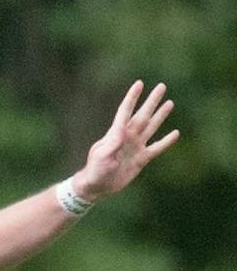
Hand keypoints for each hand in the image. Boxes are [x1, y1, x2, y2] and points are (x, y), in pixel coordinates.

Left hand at [75, 81, 178, 201]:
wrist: (97, 187)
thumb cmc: (95, 170)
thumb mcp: (102, 155)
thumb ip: (113, 142)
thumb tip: (123, 130)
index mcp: (117, 133)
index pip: (125, 111)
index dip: (132, 98)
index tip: (139, 83)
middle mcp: (128, 137)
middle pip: (143, 115)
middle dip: (152, 101)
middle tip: (161, 86)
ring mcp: (135, 147)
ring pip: (151, 127)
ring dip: (160, 115)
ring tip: (169, 103)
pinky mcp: (141, 159)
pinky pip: (156, 148)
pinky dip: (166, 142)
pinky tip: (175, 133)